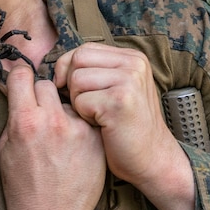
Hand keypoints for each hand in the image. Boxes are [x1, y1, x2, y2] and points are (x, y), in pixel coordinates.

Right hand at [0, 65, 104, 209]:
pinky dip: (80, 126)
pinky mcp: (96, 139)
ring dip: (64, 110)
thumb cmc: (23, 188)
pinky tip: (75, 145)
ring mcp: (78, 129)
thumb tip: (14, 88)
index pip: (23, 75)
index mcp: (25, 122)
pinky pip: (86, 118)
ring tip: (60, 136)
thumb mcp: (6, 149)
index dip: (20, 78)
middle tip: (42, 113)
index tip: (22, 83)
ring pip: (70, 100)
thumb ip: (13, 115)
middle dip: (42, 95)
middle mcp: (53, 121)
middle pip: (48, 84)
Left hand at [54, 43, 195, 209]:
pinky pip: (81, 101)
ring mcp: (129, 80)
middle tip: (88, 106)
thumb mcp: (116, 89)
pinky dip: (84, 116)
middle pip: (77, 60)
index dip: (69, 69)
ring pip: (76, 80)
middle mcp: (134, 64)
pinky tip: (101, 125)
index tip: (71, 90)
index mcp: (132, 57)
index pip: (84, 49)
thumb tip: (57, 67)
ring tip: (97, 115)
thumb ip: (96, 71)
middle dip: (71, 84)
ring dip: (78, 102)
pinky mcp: (120, 101)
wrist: (152, 159)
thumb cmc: (126, 127)